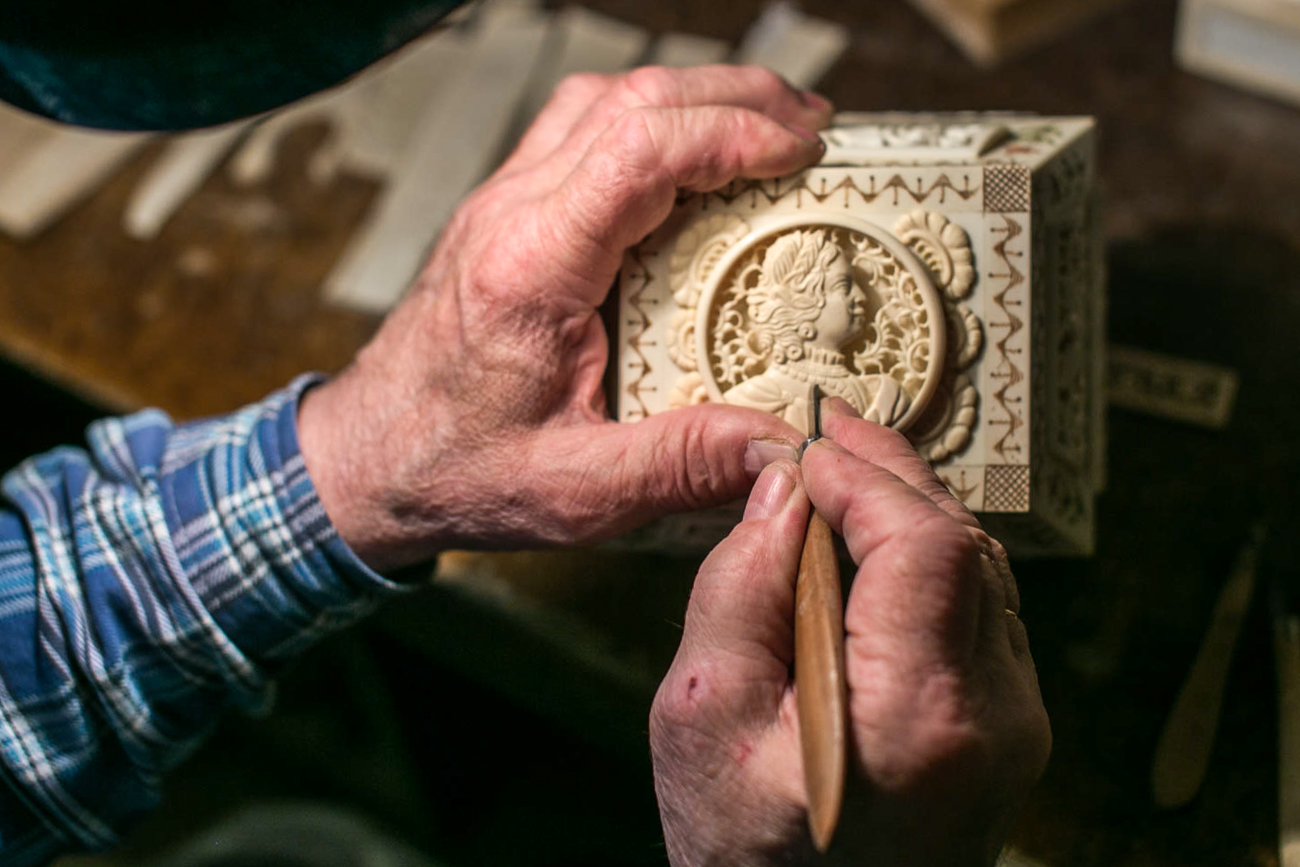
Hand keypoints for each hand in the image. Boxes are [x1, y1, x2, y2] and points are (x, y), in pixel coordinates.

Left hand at [296, 65, 833, 569]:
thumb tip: (780, 444)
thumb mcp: (575, 491)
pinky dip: (648, 118)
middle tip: (814, 121)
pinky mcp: (503, 214)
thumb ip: (679, 464)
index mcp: (529, 270)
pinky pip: (579, 130)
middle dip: (734, 94)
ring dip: (691, 95)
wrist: (365, 460)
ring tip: (768, 120)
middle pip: (628, 102)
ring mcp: (500, 205)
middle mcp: (509, 216)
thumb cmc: (456, 471)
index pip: (636, 151)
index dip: (731, 131)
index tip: (802, 147)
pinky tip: (689, 146)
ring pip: (601, 101)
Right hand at [649, 400, 1050, 866]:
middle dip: (895, 476)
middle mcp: (991, 718)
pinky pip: (979, 613)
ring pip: (982, 572)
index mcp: (916, 717)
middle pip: (967, 545)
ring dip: (913, 513)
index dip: (869, 477)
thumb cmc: (745, 852)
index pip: (927, 545)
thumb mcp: (702, 716)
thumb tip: (784, 495)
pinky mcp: (1007, 732)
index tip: (809, 450)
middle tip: (834, 433)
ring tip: (847, 478)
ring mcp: (1013, 728)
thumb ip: (741, 590)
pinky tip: (873, 549)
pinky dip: (927, 563)